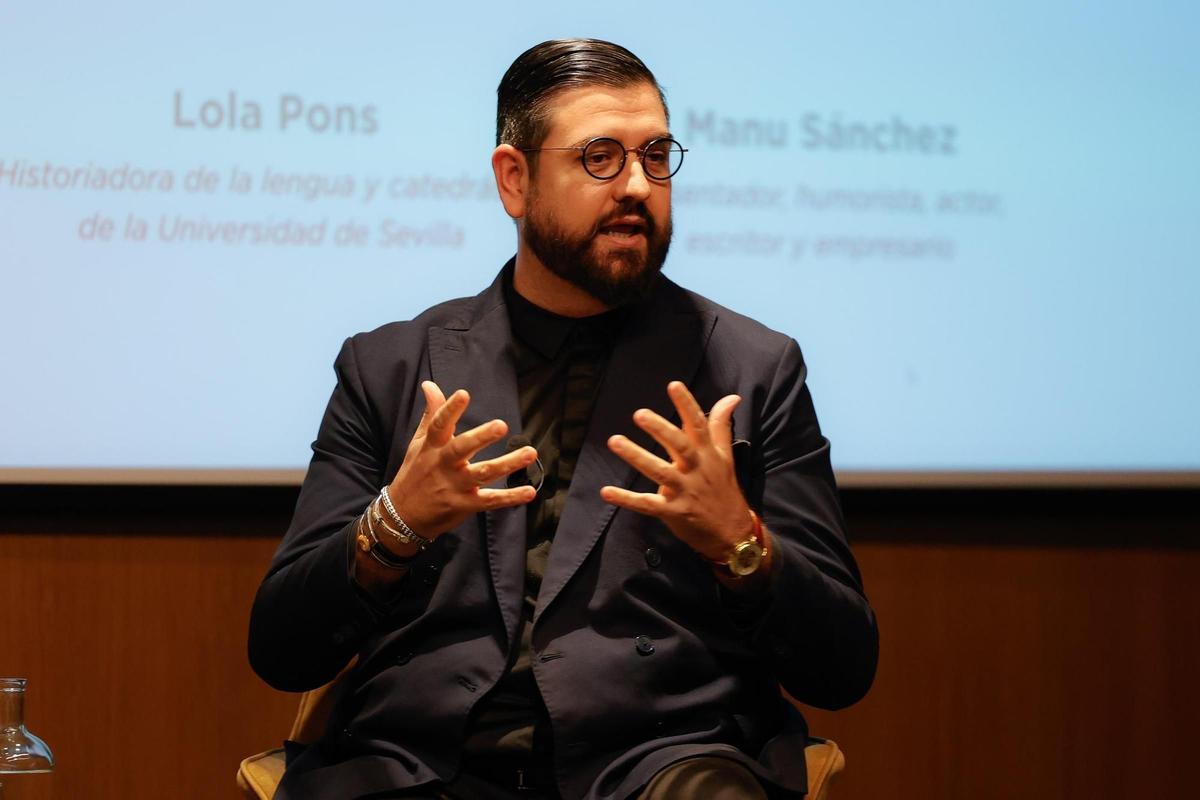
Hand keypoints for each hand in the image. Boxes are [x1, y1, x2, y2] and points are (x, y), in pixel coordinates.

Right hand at [387, 381, 536, 537]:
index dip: (450, 409)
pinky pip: (490, 501)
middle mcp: (444, 465)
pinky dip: (510, 498)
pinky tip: (529, 491)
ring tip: (530, 452)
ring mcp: (455, 486)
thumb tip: (429, 385)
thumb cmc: (414, 474)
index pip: (439, 425)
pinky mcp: (465, 505)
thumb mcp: (419, 443)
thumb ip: (431, 414)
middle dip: (481, 437)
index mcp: (432, 447)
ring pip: (483, 473)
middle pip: (462, 448)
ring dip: (507, 464)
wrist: (403, 516)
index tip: (463, 394)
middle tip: (502, 425)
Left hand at [600, 381, 754, 562]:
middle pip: (679, 446)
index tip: (673, 385)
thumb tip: (731, 397)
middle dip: (661, 430)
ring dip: (636, 456)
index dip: (687, 405)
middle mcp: (697, 470)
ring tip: (614, 441)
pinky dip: (626, 499)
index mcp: (708, 455)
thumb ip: (721, 426)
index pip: (699, 425)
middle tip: (640, 414)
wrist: (732, 534)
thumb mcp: (725, 457)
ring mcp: (684, 492)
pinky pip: (646, 505)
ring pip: (659, 472)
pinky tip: (606, 491)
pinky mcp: (672, 512)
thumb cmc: (724, 490)